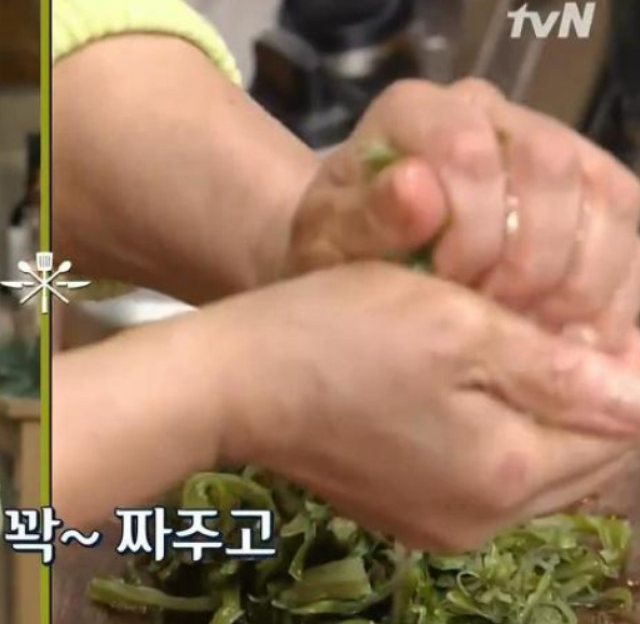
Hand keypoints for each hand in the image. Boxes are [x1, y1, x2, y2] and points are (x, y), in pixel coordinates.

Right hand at [212, 262, 639, 550]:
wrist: (227, 383)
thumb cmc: (332, 335)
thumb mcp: (452, 325)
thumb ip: (557, 366)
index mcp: (503, 473)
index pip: (621, 427)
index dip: (622, 361)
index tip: (591, 305)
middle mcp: (479, 519)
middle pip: (583, 459)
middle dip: (590, 393)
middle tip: (562, 320)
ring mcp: (437, 523)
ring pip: (534, 469)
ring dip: (542, 412)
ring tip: (515, 346)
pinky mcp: (403, 513)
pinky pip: (484, 477)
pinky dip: (496, 433)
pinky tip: (467, 385)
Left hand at [287, 78, 639, 351]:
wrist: (361, 259)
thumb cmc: (343, 247)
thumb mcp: (331, 240)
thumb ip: (365, 217)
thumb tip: (417, 188)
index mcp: (416, 110)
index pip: (468, 146)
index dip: (470, 224)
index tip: (447, 281)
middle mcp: (489, 112)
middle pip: (551, 163)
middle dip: (530, 255)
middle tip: (499, 313)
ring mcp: (546, 142)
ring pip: (605, 196)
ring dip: (579, 277)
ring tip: (537, 330)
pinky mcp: (590, 188)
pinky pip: (631, 229)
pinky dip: (613, 290)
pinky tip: (577, 333)